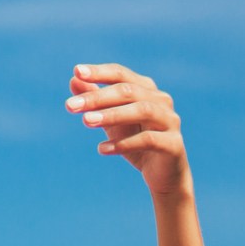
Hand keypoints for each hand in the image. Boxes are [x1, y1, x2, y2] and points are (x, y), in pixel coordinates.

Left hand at [66, 63, 191, 197]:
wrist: (161, 174)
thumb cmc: (134, 141)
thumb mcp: (110, 121)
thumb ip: (95, 100)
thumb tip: (74, 80)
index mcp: (146, 90)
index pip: (121, 75)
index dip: (100, 72)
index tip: (77, 71)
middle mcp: (161, 100)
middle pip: (128, 91)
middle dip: (97, 97)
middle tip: (70, 106)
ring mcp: (170, 121)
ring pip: (142, 110)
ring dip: (112, 115)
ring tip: (86, 121)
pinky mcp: (173, 144)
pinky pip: (148, 140)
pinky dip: (124, 143)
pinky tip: (102, 149)